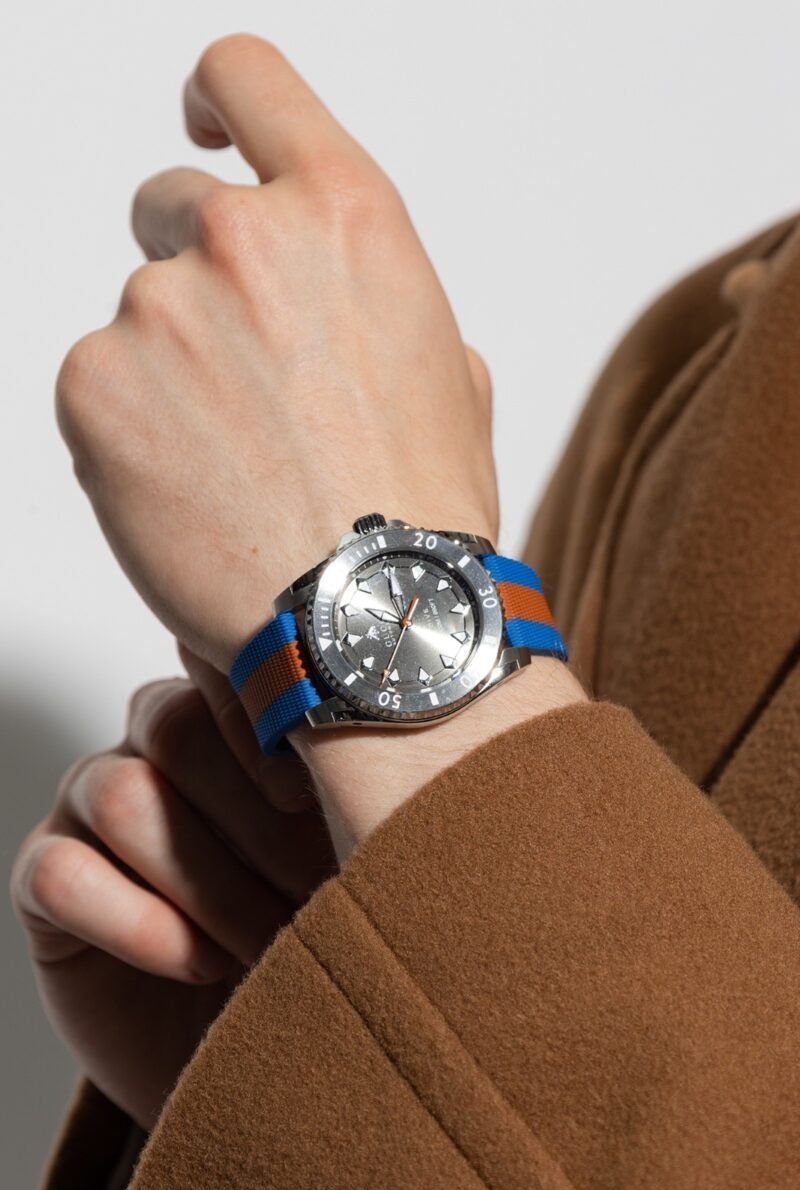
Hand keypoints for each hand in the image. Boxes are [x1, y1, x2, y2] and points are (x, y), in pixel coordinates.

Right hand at [10, 676, 335, 1127]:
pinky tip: (199, 963)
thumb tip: (361, 759)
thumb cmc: (324, 931)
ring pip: (121, 794)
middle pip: (173, 728)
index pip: (225, 667)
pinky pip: (63, 873)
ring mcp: (93, 800)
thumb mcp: (353, 854)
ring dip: (205, 884)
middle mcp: (156, 743)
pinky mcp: (48, 874)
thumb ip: (344, 790)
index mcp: (233, 714)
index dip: (263, 718)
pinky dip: (139, 925)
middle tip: (314, 896)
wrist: (270, 1040)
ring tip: (267, 944)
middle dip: (252, 826)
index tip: (313, 794)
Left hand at [56, 34, 496, 672]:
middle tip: (237, 375)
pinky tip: (190, 492)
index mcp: (344, 217)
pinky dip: (129, 431)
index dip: (218, 98)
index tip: (207, 126)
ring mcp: (158, 311)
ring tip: (232, 463)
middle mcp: (244, 239)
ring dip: (171, 370)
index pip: (249, 81)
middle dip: (199, 276)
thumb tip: (346, 305)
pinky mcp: (92, 388)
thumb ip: (382, 302)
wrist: (370, 617)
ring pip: (139, 315)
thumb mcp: (450, 376)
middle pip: (174, 208)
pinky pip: (97, 387)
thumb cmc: (421, 512)